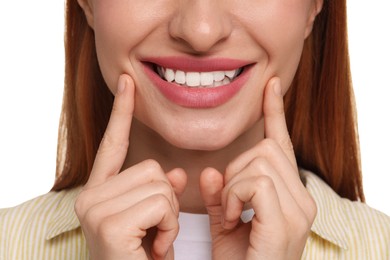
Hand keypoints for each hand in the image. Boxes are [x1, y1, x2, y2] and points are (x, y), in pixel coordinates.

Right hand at [74, 75, 186, 259]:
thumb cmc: (143, 258)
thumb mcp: (155, 220)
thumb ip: (161, 191)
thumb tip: (177, 172)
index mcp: (99, 191)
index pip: (113, 144)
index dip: (122, 112)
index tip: (128, 81)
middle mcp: (89, 196)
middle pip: (153, 168)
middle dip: (167, 201)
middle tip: (156, 232)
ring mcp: (95, 208)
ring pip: (161, 184)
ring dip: (170, 216)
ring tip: (155, 241)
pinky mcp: (109, 222)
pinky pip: (161, 203)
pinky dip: (169, 228)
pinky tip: (155, 248)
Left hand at [200, 78, 316, 258]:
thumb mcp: (223, 222)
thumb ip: (219, 194)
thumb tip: (210, 173)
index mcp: (289, 193)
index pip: (281, 143)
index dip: (274, 113)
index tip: (269, 86)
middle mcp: (302, 197)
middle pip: (265, 148)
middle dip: (236, 170)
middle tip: (226, 205)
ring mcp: (298, 208)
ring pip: (259, 160)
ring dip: (233, 186)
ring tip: (228, 216)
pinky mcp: (287, 220)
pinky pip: (254, 181)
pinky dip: (234, 196)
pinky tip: (231, 219)